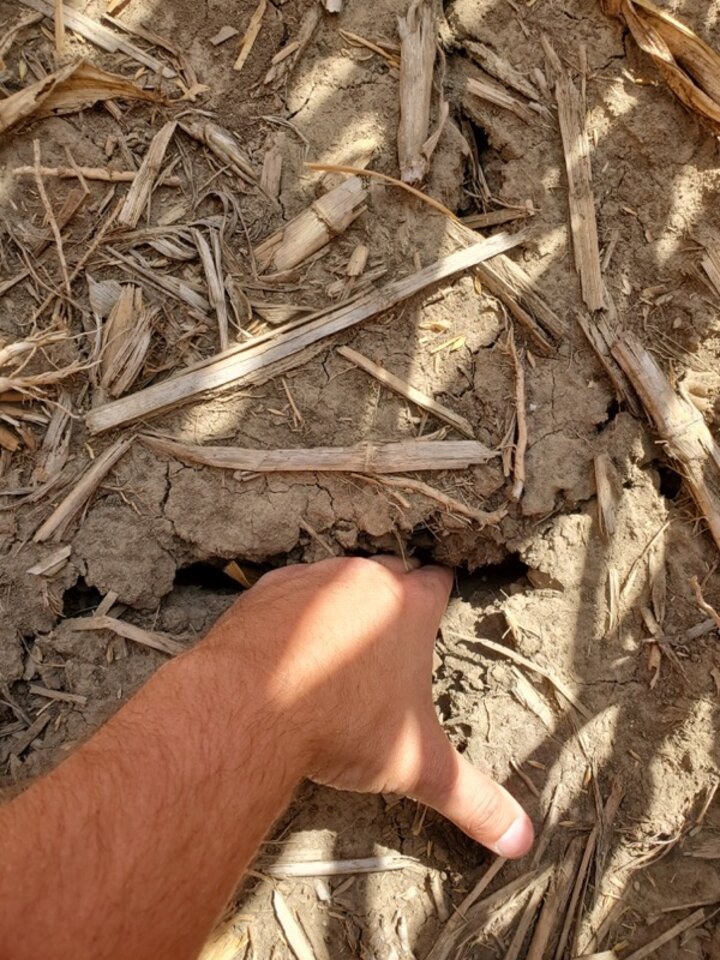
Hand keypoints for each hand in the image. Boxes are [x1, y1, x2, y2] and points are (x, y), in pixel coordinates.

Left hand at [208, 556, 533, 857]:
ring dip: (341, 602)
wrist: (248, 706)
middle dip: (393, 595)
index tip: (439, 596)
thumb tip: (521, 841)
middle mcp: (366, 580)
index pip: (438, 582)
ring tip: (336, 640)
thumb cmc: (341, 729)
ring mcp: (315, 579)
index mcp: (411, 610)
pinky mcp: (270, 589)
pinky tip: (289, 645)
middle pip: (390, 573)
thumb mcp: (419, 767)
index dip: (441, 591)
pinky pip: (291, 591)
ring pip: (338, 579)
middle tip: (389, 630)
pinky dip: (294, 611)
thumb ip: (473, 801)